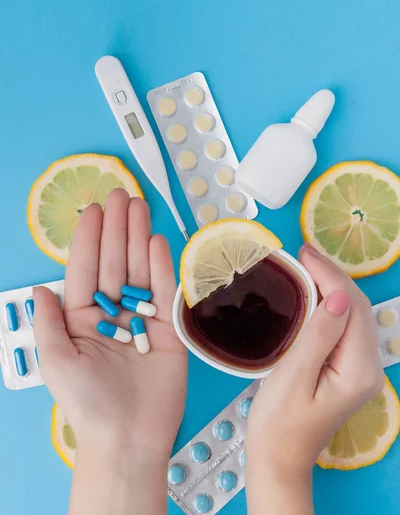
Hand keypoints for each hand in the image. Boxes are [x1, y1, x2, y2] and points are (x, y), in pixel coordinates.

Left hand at [34, 189, 186, 514]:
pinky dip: (160, 266)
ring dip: (138, 237)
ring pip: (138, 270)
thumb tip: (39, 289)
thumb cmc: (87, 403)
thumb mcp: (57, 361)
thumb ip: (48, 321)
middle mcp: (111, 313)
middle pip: (114, 262)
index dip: (90, 239)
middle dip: (117, 228)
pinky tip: (156, 241)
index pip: (86, 269)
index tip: (95, 210)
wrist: (127, 437)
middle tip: (122, 195)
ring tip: (139, 207)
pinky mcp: (167, 329)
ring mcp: (141, 318)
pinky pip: (163, 292)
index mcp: (82, 318)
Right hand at [246, 244, 383, 514]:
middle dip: (332, 275)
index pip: (351, 306)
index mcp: (358, 369)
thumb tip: (337, 295)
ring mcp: (360, 370)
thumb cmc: (278, 422)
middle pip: (358, 308)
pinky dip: (329, 305)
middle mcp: (368, 368)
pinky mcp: (348, 371)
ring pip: (353, 315)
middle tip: (301, 254)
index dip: (329, 274)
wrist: (278, 458)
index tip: (303, 253)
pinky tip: (312, 294)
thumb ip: (318, 336)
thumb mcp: (293, 376)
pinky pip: (344, 328)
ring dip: (332, 286)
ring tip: (305, 267)